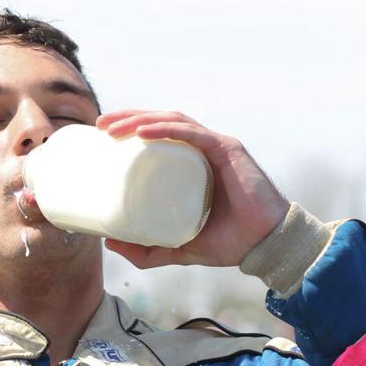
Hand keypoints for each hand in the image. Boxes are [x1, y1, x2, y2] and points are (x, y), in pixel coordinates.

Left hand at [95, 110, 290, 268]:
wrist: (266, 246)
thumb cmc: (230, 243)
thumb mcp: (179, 247)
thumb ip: (148, 248)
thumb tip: (108, 243)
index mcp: (192, 164)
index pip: (158, 134)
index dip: (129, 127)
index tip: (102, 134)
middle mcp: (203, 149)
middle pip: (160, 121)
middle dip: (128, 117)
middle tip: (100, 125)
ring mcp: (215, 146)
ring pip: (172, 120)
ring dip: (140, 119)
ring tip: (113, 127)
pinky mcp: (227, 149)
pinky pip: (192, 133)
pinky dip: (166, 129)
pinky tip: (143, 133)